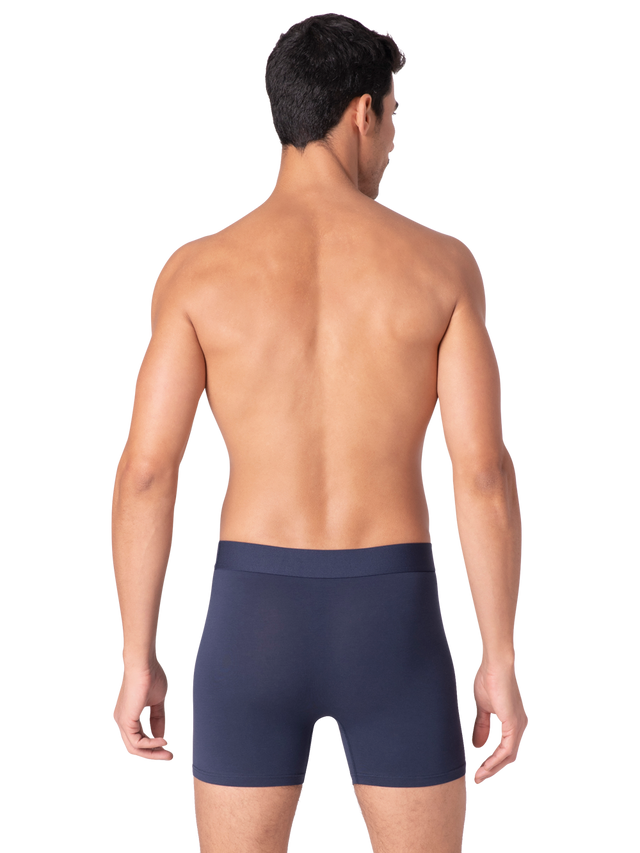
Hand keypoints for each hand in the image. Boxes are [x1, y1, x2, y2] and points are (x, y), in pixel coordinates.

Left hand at [111, 659, 175, 762]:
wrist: (144, 663)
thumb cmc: (151, 676)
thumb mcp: (158, 702)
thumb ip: (159, 720)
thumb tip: (163, 737)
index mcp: (128, 714)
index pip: (139, 738)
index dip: (155, 746)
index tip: (170, 749)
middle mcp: (121, 720)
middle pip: (135, 747)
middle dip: (154, 755)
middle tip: (170, 758)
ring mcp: (121, 722)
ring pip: (134, 749)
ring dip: (153, 754)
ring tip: (169, 754)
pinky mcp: (125, 721)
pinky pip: (137, 742)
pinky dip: (152, 745)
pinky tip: (164, 741)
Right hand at [469, 658, 529, 786]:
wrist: (495, 664)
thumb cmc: (489, 678)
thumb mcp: (482, 707)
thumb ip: (482, 727)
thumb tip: (478, 746)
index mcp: (514, 722)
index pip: (506, 750)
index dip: (492, 762)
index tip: (478, 771)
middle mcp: (521, 726)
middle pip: (509, 758)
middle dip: (492, 770)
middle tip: (478, 780)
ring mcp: (519, 726)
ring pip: (508, 757)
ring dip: (492, 769)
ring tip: (478, 777)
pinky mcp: (513, 725)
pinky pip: (505, 751)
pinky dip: (493, 760)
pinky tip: (483, 766)